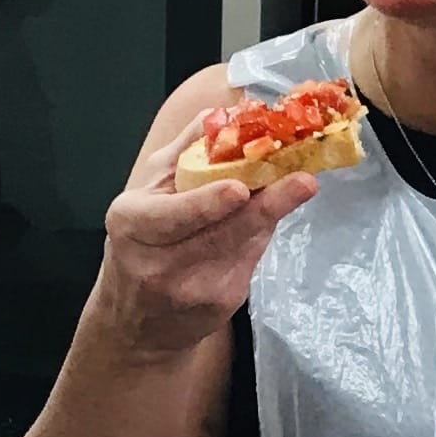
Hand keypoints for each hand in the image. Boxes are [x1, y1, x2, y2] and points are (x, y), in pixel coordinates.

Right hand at [91, 81, 320, 358]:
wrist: (137, 323)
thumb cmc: (140, 244)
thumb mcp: (145, 193)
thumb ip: (183, 153)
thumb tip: (221, 113)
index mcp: (132, 225)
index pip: (171, 216)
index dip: (205, 204)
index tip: (238, 189)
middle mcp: (159, 263)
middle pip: (220, 233)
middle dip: (265, 205)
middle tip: (303, 181)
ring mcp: (194, 289)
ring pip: (244, 244)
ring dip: (273, 212)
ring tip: (301, 185)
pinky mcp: (221, 303)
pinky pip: (252, 259)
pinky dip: (263, 232)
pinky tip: (272, 211)